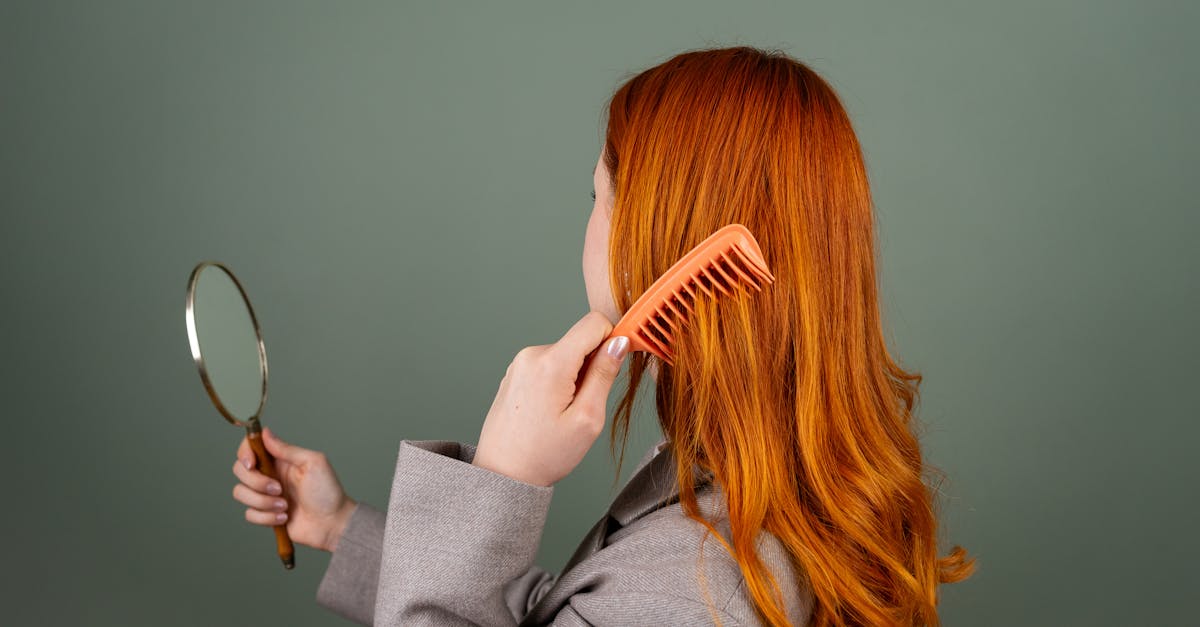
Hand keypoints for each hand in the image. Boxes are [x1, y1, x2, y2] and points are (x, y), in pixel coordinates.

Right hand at [231, 427, 356, 552]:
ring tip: (285, 506)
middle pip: (240, 471)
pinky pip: (250, 514)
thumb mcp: (313, 463)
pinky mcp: (265, 514)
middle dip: (256, 482)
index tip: (252, 464)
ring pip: (241, 493)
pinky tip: (285, 517)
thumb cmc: (328, 492)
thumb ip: (287, 449)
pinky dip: (267, 517)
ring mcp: (266, 495)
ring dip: (263, 502)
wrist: (332, 523)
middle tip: (279, 489)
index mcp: (280, 460)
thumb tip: (266, 432)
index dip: (245, 454)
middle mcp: (269, 475)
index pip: (250, 448)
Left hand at [473, 311, 629, 486]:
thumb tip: (619, 343)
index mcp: (551, 363)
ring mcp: (520, 363)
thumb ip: (604, 375)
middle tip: (586, 404)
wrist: (502, 473)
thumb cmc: (543, 454)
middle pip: (579, 341)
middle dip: (592, 366)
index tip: (621, 360)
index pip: (593, 323)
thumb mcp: (587, 419)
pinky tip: (551, 411)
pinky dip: (559, 381)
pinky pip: (549, 365)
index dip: (614, 337)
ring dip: (575, 376)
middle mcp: (532, 355)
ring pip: (565, 354)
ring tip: (564, 412)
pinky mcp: (515, 373)